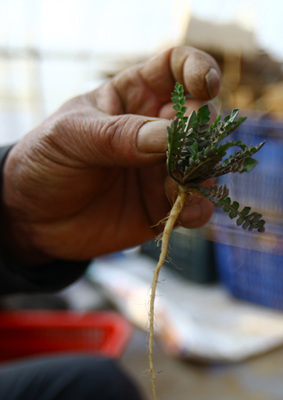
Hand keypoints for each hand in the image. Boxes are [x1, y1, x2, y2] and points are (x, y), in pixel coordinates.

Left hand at [2, 46, 220, 263]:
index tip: (205, 86)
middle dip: (200, 131)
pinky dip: (198, 207)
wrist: (34, 216)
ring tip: (175, 188)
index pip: (176, 68)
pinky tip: (186, 213)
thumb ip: (117, 135)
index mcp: (133, 97)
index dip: (198, 70)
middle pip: (201, 117)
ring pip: (204, 163)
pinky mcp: (163, 203)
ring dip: (201, 174)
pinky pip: (195, 204)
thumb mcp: (70, 137)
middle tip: (180, 150)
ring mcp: (161, 168)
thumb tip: (168, 137)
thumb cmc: (46, 161)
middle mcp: (155, 130)